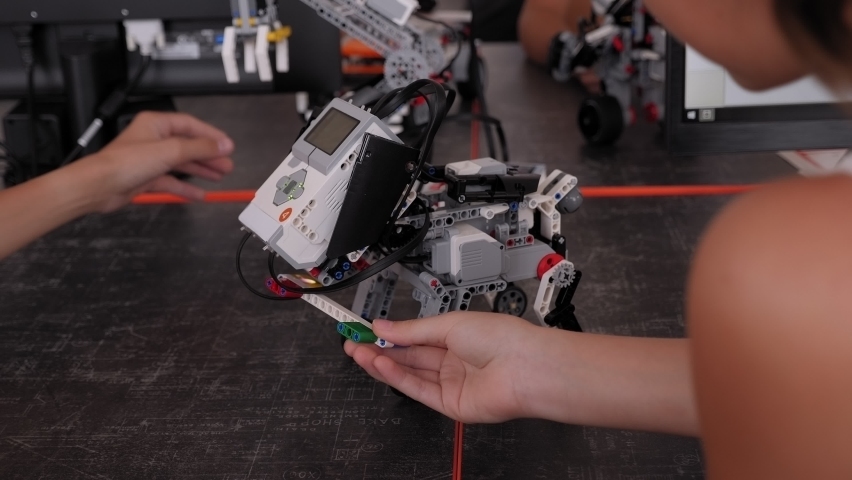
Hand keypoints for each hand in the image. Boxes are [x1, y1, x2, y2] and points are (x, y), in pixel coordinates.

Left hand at [69, 112, 234, 212]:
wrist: (99, 186)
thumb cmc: (125, 163)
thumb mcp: (170, 151)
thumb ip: (200, 148)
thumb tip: (224, 145)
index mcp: (156, 125)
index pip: (190, 126)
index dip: (211, 136)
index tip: (227, 146)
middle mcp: (153, 139)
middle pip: (188, 145)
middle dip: (209, 156)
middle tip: (227, 164)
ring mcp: (150, 159)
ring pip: (182, 163)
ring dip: (201, 170)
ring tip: (219, 177)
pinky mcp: (147, 177)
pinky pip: (172, 181)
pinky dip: (186, 188)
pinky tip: (199, 194)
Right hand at [344, 312, 546, 422]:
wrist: (524, 367)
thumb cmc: (501, 338)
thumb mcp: (448, 324)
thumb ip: (412, 331)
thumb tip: (384, 327)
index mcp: (456, 336)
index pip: (414, 335)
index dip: (388, 333)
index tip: (365, 328)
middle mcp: (452, 360)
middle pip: (408, 355)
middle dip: (379, 349)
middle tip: (353, 341)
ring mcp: (451, 383)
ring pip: (409, 373)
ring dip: (382, 363)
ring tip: (358, 352)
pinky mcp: (449, 404)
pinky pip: (417, 389)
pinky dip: (396, 377)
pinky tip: (380, 364)